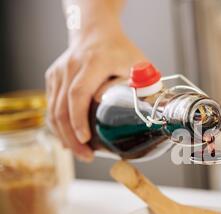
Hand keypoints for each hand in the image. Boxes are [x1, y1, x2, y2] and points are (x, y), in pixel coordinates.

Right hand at [46, 27, 145, 160]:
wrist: (96, 31)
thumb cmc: (120, 50)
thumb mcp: (138, 64)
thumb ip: (144, 86)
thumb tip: (150, 113)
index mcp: (93, 62)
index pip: (78, 93)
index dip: (79, 119)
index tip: (85, 139)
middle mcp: (71, 66)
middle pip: (62, 107)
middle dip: (72, 137)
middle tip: (86, 156)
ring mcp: (58, 72)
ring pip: (53, 109)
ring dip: (64, 135)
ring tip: (80, 153)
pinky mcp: (52, 78)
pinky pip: (51, 106)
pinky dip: (59, 125)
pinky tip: (69, 140)